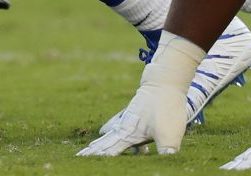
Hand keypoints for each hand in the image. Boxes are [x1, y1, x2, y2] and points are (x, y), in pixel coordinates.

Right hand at [79, 50, 194, 155]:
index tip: (83, 158)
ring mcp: (128, 120)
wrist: (164, 83)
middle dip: (94, 150)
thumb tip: (164, 166)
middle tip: (80, 155)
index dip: (98, 156)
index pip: (109, 150)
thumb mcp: (170, 137)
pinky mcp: (134, 115)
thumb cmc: (166, 109)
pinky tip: (107, 130)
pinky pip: (118, 125)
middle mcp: (124, 128)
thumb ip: (166, 153)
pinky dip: (111, 130)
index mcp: (128, 134)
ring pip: (111, 134)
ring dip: (102, 142)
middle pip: (105, 142)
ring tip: (91, 147)